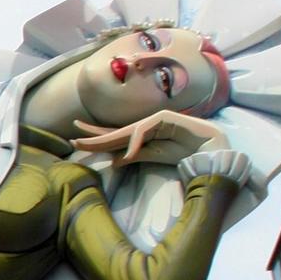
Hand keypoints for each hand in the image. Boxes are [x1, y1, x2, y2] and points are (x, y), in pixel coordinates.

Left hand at [70, 110, 226, 167]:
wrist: (208, 149)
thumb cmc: (183, 152)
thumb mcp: (153, 157)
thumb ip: (134, 157)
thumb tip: (113, 161)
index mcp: (141, 136)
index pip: (114, 136)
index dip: (95, 139)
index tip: (75, 141)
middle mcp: (144, 126)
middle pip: (114, 132)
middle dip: (92, 137)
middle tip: (72, 140)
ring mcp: (154, 120)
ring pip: (124, 131)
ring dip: (104, 140)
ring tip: (84, 145)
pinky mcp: (164, 118)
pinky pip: (143, 131)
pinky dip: (135, 143)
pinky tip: (126, 155)